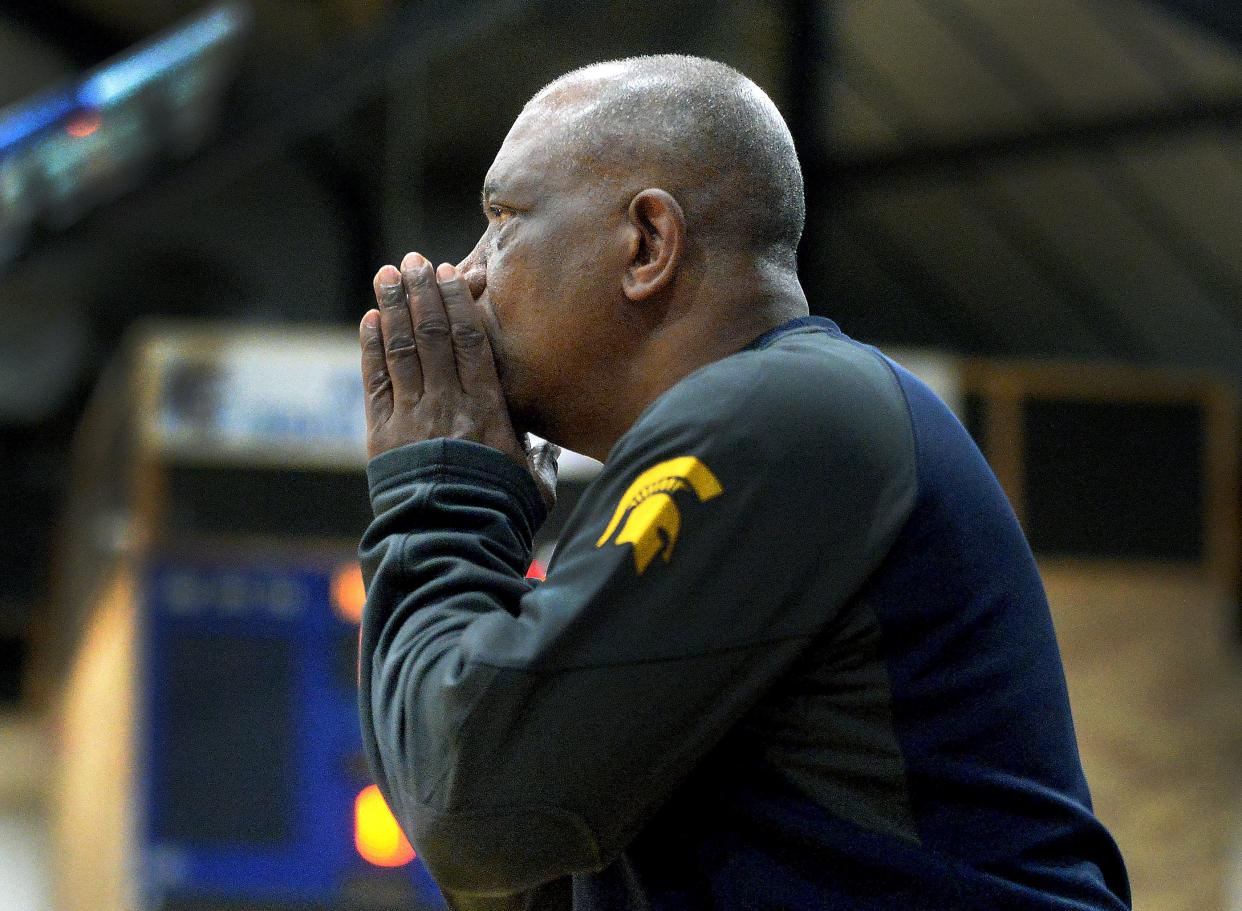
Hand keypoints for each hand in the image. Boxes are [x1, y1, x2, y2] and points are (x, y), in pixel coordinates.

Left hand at [360, 252, 557, 509]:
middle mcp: (450, 405)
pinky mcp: (383, 437)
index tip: (452, 274)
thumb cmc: (501, 517)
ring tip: (388, 274)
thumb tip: (548, 446)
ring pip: (402, 350)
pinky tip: (370, 320)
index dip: (460, 303)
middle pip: (434, 335)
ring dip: (393, 308)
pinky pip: (376, 382)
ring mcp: (412, 418)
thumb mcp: (534, 485)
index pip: (472, 342)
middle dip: (423, 294)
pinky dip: (371, 348)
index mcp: (490, 411)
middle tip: (415, 261)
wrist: (452, 545)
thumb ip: (538, 458)